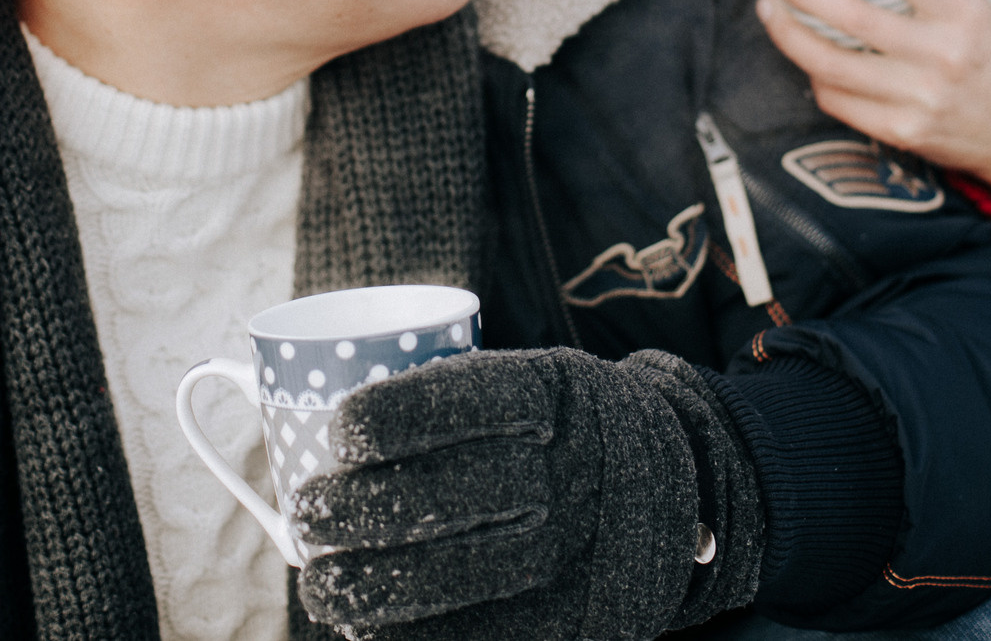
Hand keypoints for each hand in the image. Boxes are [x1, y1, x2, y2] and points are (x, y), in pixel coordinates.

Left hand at [297, 348, 759, 640]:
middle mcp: (571, 471)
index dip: (392, 418)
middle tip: (309, 515)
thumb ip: (453, 396)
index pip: (466, 398)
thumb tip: (311, 428)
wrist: (681, 479)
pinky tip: (368, 633)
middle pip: (448, 495)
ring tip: (322, 585)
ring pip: (455, 575)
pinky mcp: (579, 616)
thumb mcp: (533, 377)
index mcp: (555, 394)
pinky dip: (414, 639)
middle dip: (358, 511)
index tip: (337, 432)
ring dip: (370, 587)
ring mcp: (577, 549)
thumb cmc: (565, 424)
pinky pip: (484, 636)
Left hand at [756, 0, 990, 260]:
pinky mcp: (903, 133)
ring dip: (789, 35)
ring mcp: (921, 98)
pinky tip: (803, 55)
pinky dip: (813, 76)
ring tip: (769, 10)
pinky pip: (838, 101)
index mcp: (963, 12)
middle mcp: (943, 55)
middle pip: (853, 17)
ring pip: (833, 65)